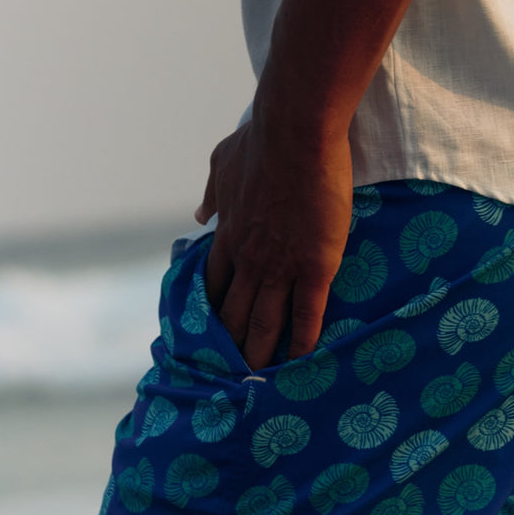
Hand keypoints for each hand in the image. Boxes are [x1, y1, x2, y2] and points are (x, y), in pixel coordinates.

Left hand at [195, 118, 352, 368]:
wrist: (296, 133)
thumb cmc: (261, 141)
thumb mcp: (221, 164)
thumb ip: (211, 193)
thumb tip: (198, 215)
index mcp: (229, 236)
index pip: (214, 286)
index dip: (213, 314)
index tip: (211, 335)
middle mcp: (249, 259)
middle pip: (234, 314)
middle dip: (231, 346)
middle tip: (229, 374)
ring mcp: (281, 266)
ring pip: (265, 322)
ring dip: (260, 353)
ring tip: (258, 381)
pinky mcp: (315, 267)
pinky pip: (307, 313)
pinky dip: (302, 340)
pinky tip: (301, 360)